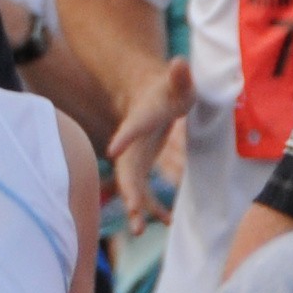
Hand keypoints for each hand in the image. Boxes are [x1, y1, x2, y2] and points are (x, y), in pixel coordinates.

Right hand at [105, 57, 191, 228]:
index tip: (113, 151)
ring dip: (136, 209)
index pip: (130, 130)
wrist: (150, 97)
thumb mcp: (176, 82)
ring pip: (131, 189)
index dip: (123, 138)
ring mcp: (135, 160)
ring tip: (140, 231)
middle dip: (128, 192)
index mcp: (139, 121)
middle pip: (126, 171)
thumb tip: (179, 62)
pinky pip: (144, 193)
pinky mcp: (142, 168)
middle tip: (134, 211)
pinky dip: (152, 208)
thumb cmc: (166, 89)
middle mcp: (131, 146)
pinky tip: (168, 221)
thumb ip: (178, 75)